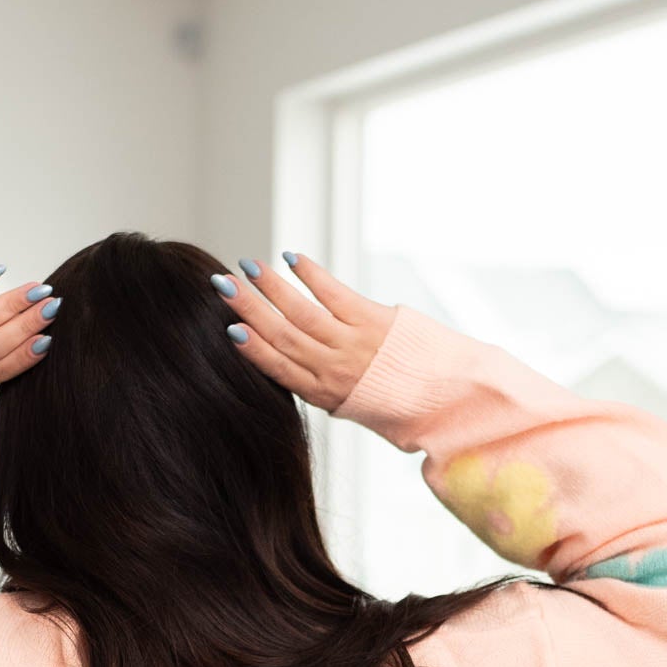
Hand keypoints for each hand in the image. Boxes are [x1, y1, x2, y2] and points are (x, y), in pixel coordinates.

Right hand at [214, 254, 394, 411]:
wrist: (444, 398)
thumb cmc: (396, 404)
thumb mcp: (350, 408)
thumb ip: (321, 387)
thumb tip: (293, 366)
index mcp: (325, 395)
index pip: (279, 368)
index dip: (252, 349)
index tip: (228, 328)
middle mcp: (334, 370)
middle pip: (282, 335)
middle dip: (249, 309)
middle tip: (222, 285)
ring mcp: (353, 343)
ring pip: (302, 313)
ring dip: (272, 288)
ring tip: (248, 267)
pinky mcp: (373, 320)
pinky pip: (334, 294)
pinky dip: (311, 275)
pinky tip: (292, 258)